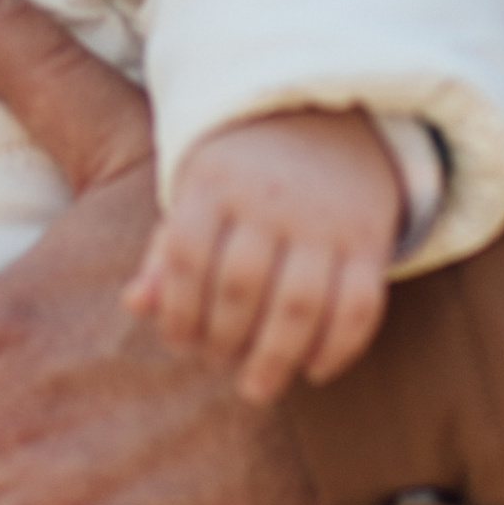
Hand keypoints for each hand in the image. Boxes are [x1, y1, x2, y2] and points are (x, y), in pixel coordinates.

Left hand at [126, 107, 399, 403]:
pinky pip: (358, 305)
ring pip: (300, 304)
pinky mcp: (369, 238)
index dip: (178, 310)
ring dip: (275, 358)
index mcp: (217, 181)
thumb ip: (166, 251)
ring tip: (258, 387)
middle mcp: (271, 196)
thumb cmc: (243, 175)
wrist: (327, 117)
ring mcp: (325, 217)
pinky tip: (314, 369)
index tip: (181, 342)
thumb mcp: (198, 194)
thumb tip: (134, 304)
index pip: (187, 255)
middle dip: (224, 340)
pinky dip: (337, 348)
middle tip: (219, 363)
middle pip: (241, 286)